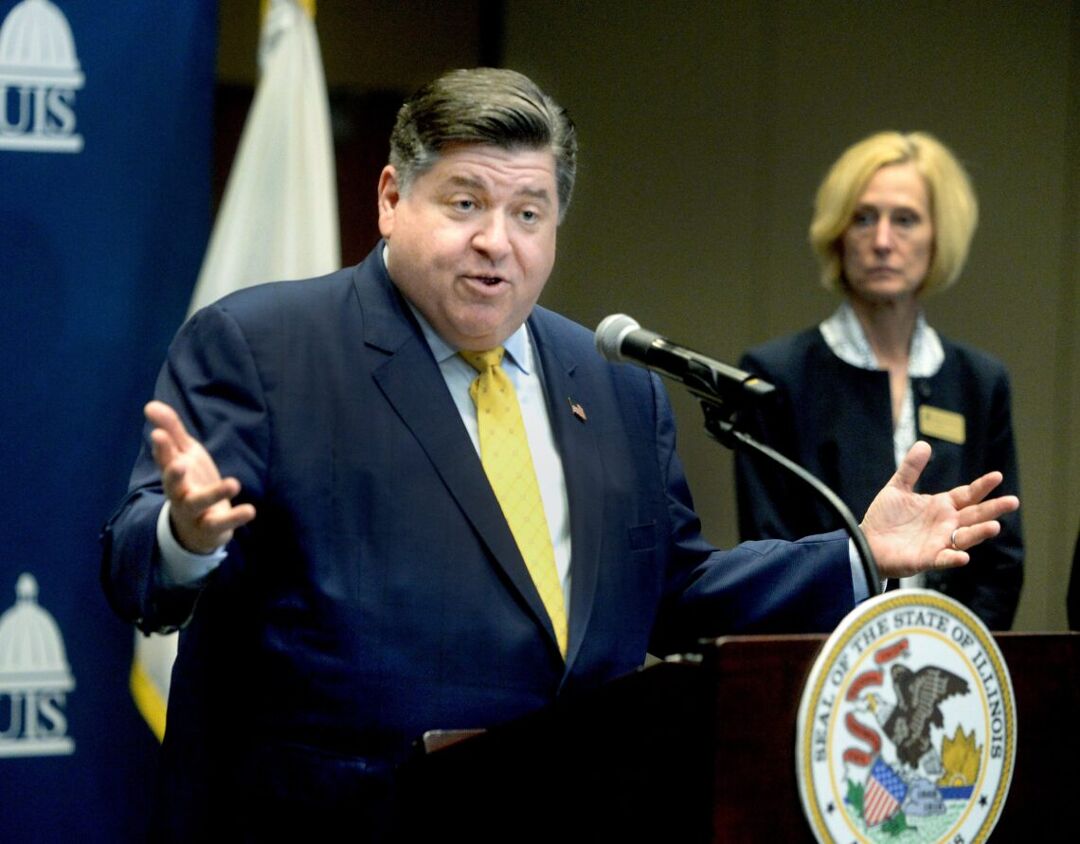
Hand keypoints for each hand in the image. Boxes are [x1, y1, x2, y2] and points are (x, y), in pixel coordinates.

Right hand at [145, 400, 255, 553]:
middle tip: (179, 463)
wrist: (197, 528)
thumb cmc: (190, 482)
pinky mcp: (211, 527)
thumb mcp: (184, 454)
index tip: (158, 434)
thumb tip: (150, 405)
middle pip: (172, 485)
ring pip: (199, 504)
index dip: (162, 447)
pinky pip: (221, 524)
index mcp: (173, 472)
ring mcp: (194, 512)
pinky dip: (235, 518)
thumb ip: (172, 431)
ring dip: (214, 494)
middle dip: (173, 475)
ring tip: (234, 483)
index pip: (164, 459)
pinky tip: (250, 510)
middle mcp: (179, 492)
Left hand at [861, 441, 1019, 578]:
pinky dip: (954, 558)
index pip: (968, 495)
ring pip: (965, 537)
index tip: (997, 476)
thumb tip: (924, 444)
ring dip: (979, 533)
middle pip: (974, 515)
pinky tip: (963, 556)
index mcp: (942, 506)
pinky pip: (944, 559)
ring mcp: (940, 542)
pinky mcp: (928, 559)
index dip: (981, 486)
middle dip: (993, 509)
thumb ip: (911, 469)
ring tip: (994, 526)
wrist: (867, 542)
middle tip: (1012, 502)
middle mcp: (946, 524)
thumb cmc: (885, 518)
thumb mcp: (897, 488)